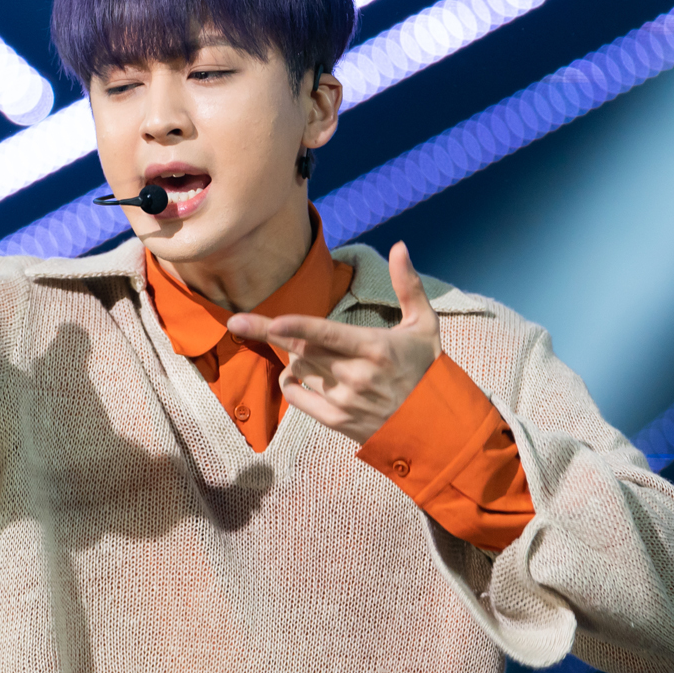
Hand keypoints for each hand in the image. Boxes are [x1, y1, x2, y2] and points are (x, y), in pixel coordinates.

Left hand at [227, 242, 440, 443]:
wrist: (436, 426)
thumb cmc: (428, 369)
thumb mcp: (424, 325)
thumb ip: (407, 285)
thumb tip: (399, 246)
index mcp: (375, 348)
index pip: (329, 335)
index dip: (299, 327)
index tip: (273, 322)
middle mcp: (357, 375)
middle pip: (302, 349)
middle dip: (270, 332)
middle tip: (237, 321)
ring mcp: (345, 400)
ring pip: (300, 369)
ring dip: (296, 357)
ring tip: (318, 354)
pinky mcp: (337, 420)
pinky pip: (297, 398)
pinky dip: (290, 383)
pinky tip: (295, 374)